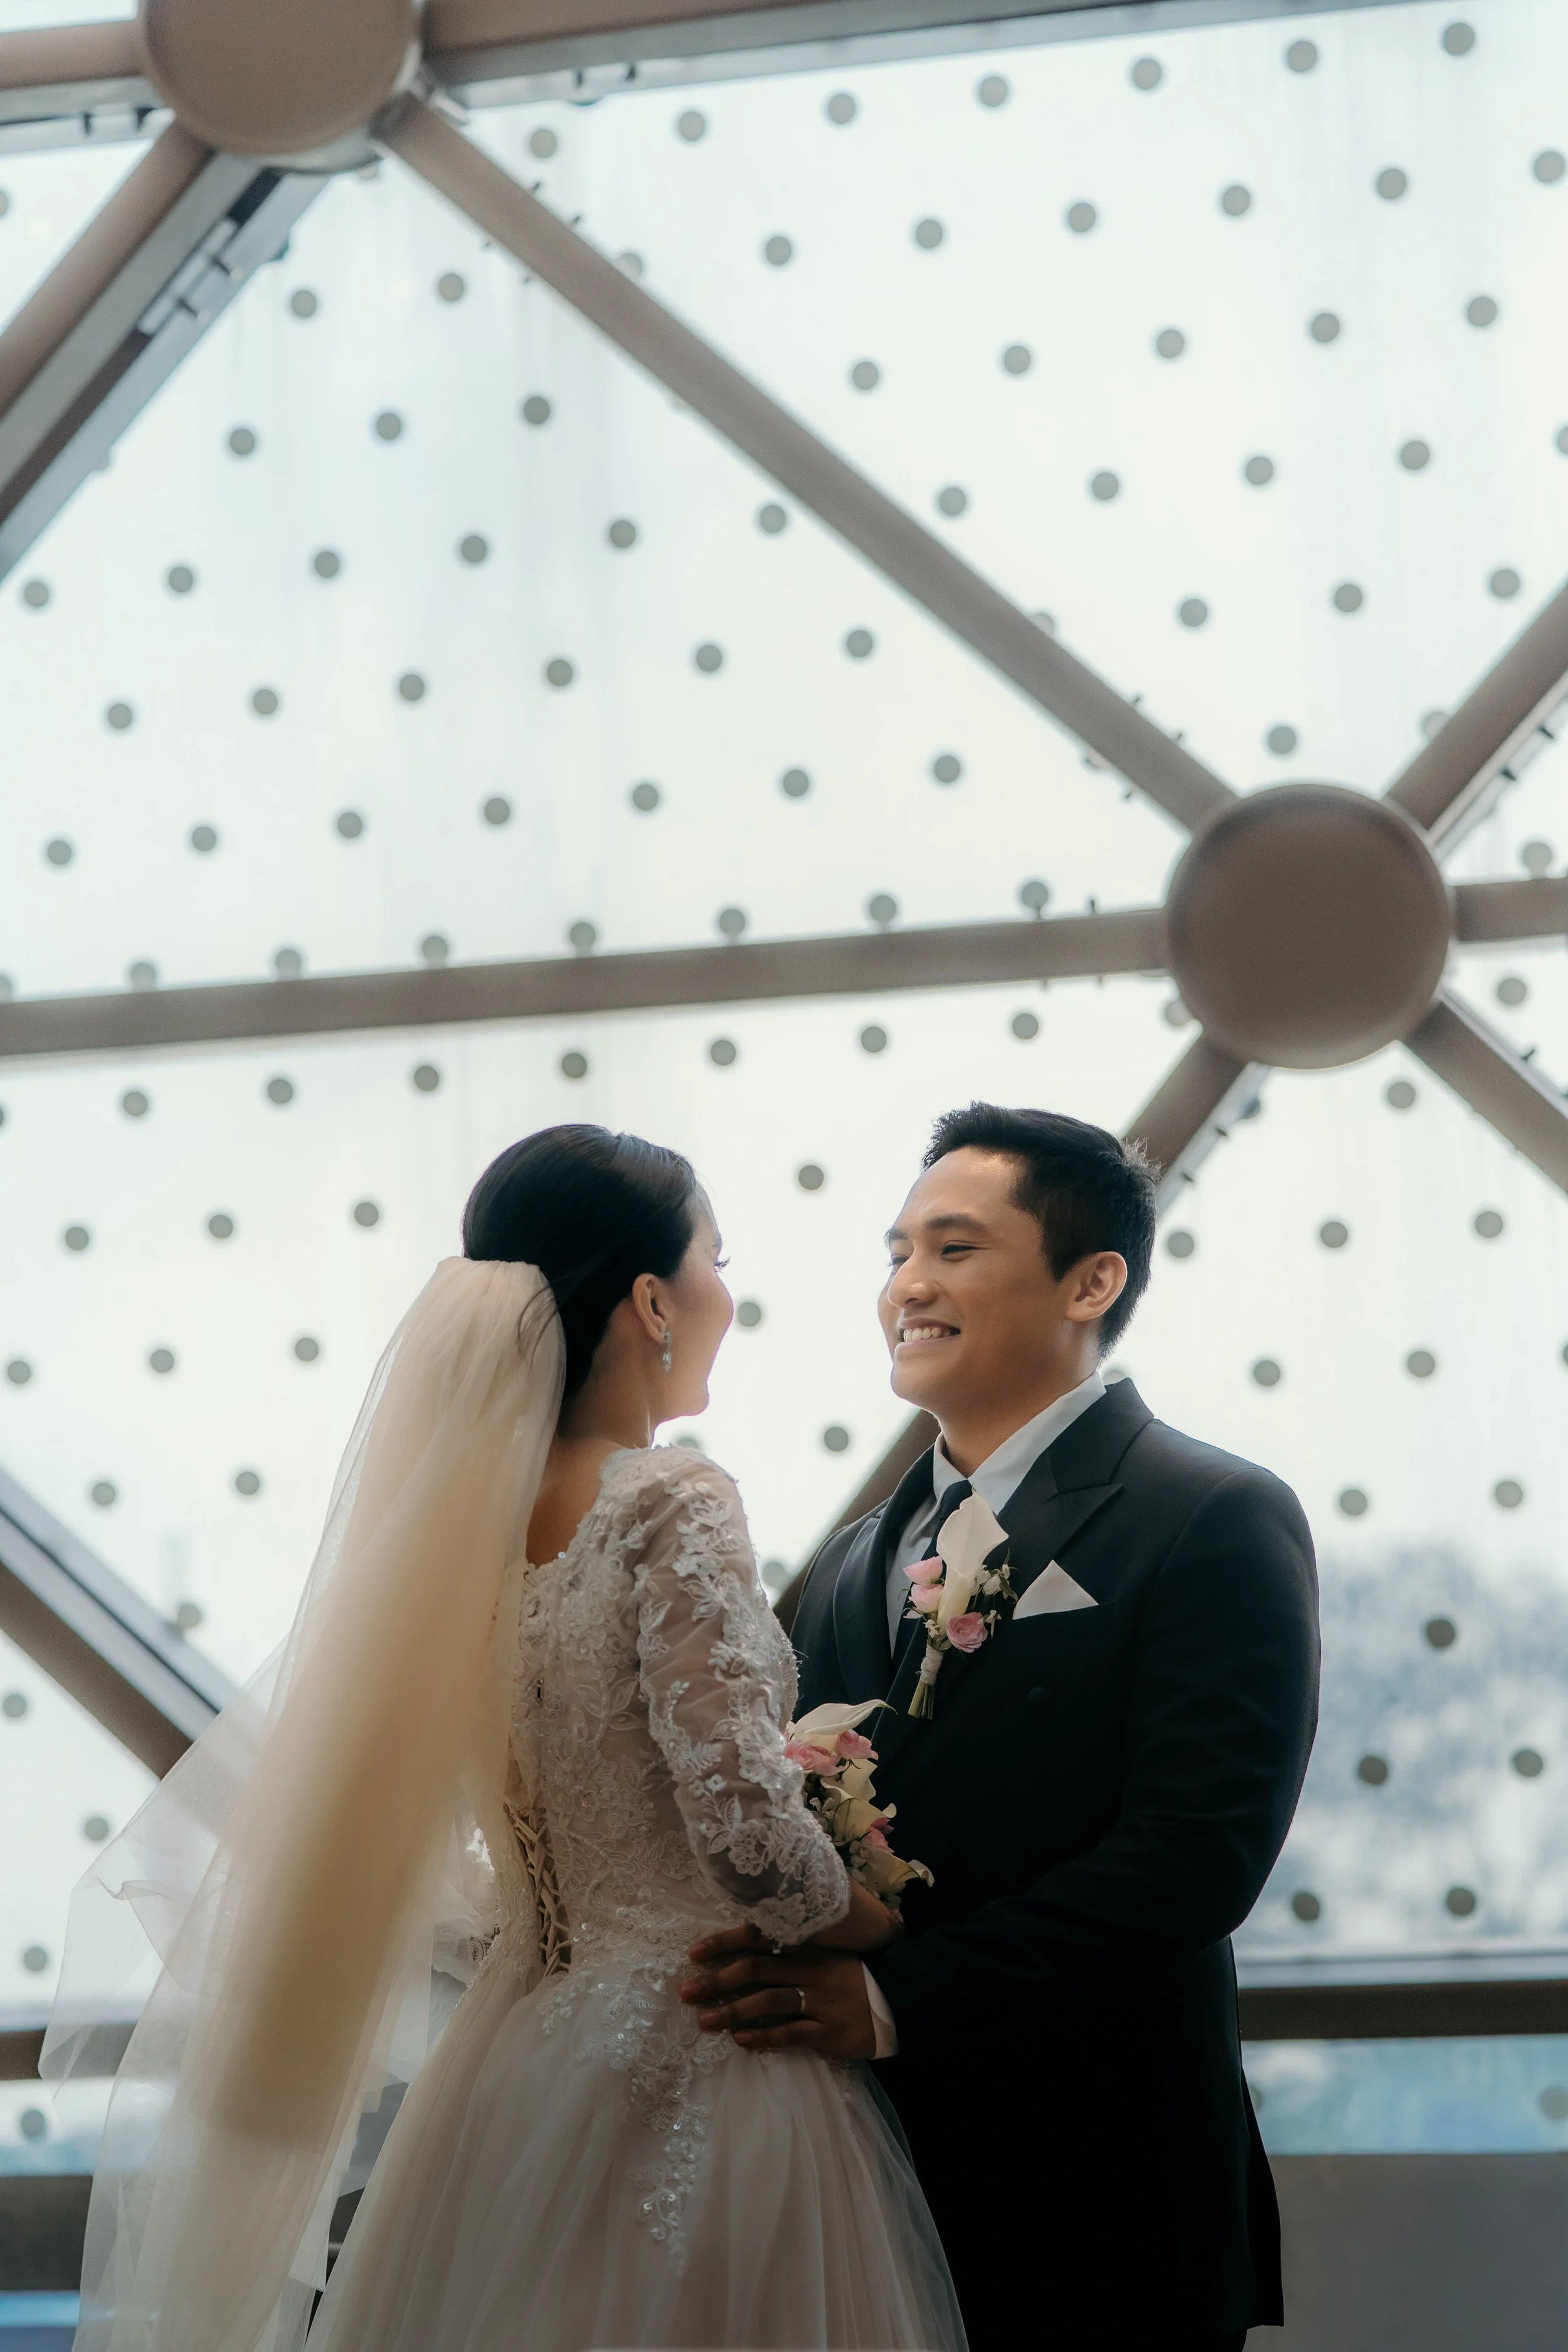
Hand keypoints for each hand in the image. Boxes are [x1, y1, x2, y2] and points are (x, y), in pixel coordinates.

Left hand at [680, 1924, 878, 2057]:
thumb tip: (747, 1945)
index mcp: (808, 1946)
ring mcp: (820, 2000)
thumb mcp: (827, 1952)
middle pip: (756, 1970)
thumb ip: (794, 1948)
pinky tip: (741, 2041)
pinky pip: (791, 2033)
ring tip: (704, 2021)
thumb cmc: (854, 1976)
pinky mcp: (828, 2030)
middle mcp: (811, 1969)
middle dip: (718, 1981)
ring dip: (733, 2012)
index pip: (759, 1938)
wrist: (899, 2001)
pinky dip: (764, 2036)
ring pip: (769, 2002)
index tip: (694, 1953)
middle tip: (687, 1991)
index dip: (725, 1944)